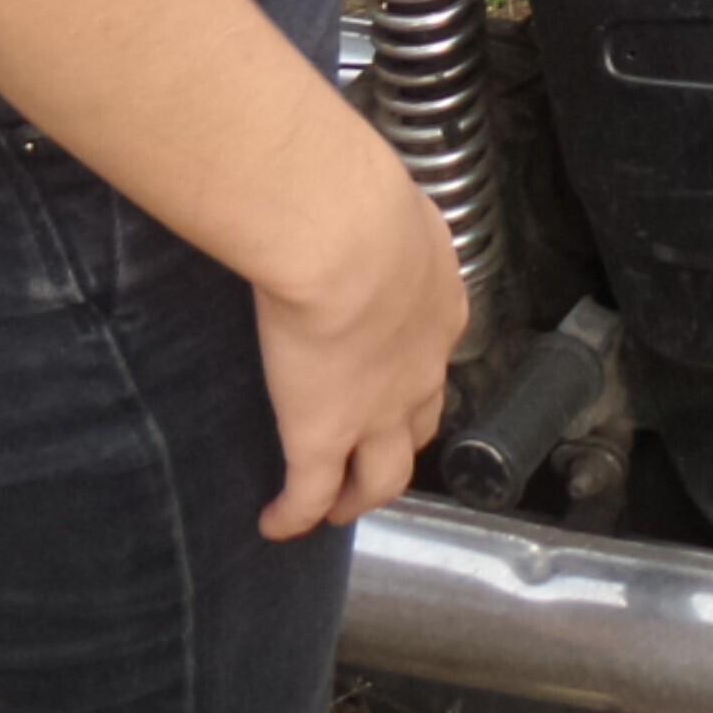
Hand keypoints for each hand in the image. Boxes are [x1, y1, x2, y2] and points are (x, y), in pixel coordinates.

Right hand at [247, 109, 470, 536]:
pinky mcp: (322, 436)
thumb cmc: (358, 200)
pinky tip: (277, 525)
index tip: (393, 380)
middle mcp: (419, 369)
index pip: (429, 352)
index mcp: (435, 306)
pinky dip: (297, 514)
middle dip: (400, 447)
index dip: (412, 374)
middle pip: (419, 426)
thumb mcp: (380, 198)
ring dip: (360, 494)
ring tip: (338, 507)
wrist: (346, 237)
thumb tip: (342, 187)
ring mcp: (374, 412)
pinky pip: (309, 493)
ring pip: (379, 474)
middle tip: (378, 463)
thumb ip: (370, 208)